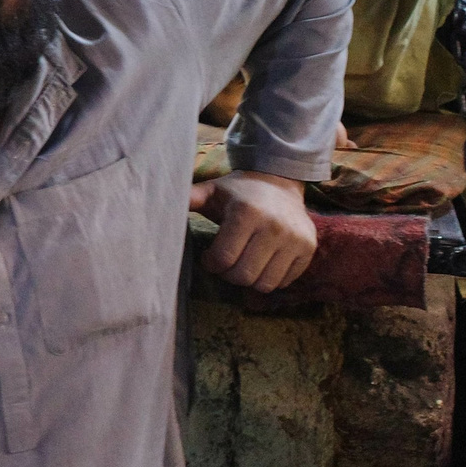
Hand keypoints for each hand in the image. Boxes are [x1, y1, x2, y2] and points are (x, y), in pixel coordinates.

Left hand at [189, 170, 315, 293]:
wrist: (279, 182)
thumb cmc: (238, 192)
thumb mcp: (211, 191)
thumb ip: (188, 199)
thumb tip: (158, 206)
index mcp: (246, 212)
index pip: (223, 259)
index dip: (210, 263)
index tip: (209, 256)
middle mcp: (274, 226)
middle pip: (244, 275)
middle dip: (228, 274)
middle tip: (226, 262)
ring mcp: (295, 239)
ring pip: (265, 284)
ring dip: (249, 279)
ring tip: (243, 263)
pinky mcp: (308, 249)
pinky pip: (284, 282)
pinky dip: (270, 278)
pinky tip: (262, 261)